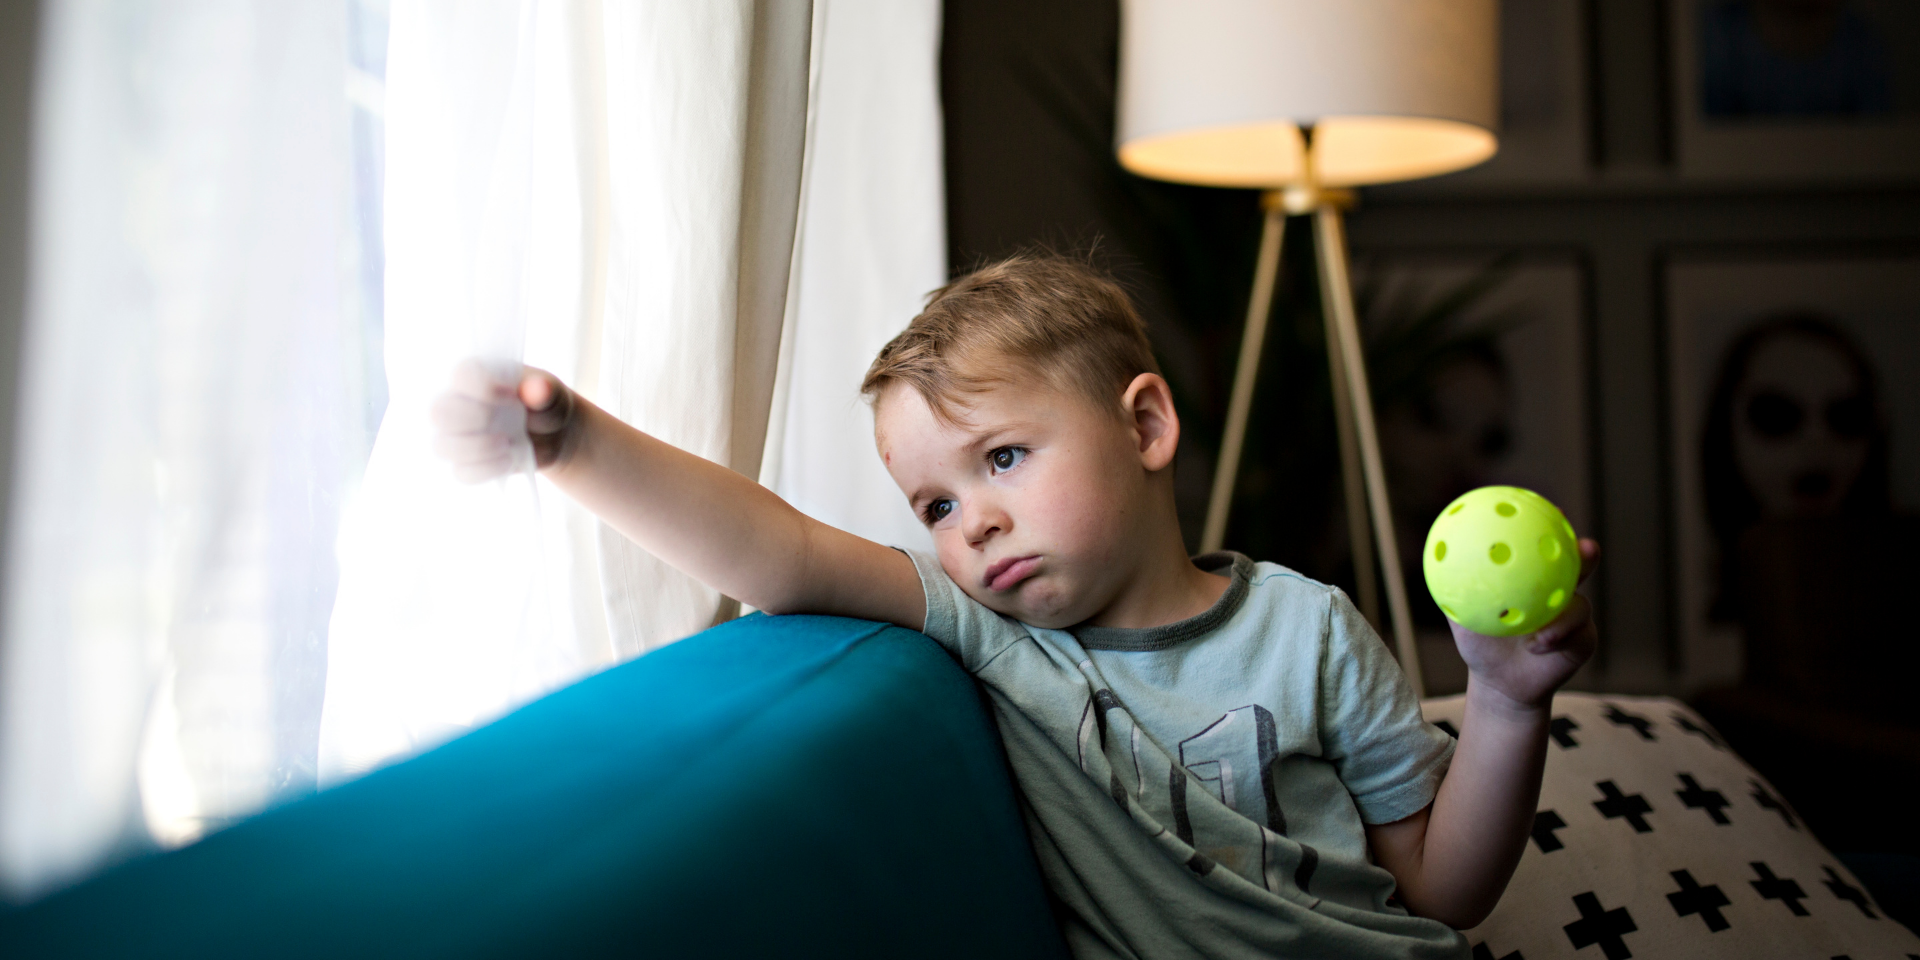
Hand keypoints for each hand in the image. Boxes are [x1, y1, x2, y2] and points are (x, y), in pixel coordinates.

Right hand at [429, 359, 577, 482]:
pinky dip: (484, 470)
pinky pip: (461, 472)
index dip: (481, 386)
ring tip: (506, 444)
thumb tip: (539, 388)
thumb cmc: (546, 405)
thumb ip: (545, 389)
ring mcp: (460, 436)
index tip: (511, 395)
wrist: (556, 437)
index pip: (460, 375)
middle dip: (468, 418)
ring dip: (475, 448)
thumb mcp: (552, 393)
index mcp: (476, 376)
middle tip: (497, 421)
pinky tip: (509, 461)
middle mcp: (459, 404)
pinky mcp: (469, 462)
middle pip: (437, 412)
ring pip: (442, 446)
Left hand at [1449, 539, 1599, 711]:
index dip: (1553, 528)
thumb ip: (1455, 586)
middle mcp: (1560, 590)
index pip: (1546, 548)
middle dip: (1585, 553)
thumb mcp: (1462, 614)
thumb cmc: (1480, 641)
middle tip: (1585, 547)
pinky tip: (1539, 644)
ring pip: (1580, 604)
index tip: (1556, 512)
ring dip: (1563, 613)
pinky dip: (1557, 636)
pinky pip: (1578, 633)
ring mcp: (1575, 614)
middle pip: (1580, 565)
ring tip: (1543, 627)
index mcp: (1533, 577)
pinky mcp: (1584, 638)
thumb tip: (1438, 556)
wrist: (1499, 680)